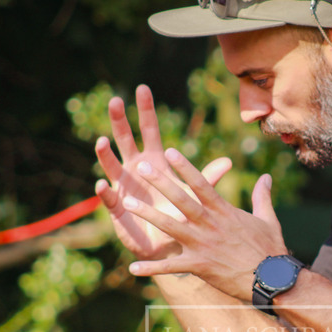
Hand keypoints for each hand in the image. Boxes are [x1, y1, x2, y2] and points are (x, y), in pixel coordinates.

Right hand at [95, 84, 231, 259]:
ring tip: (102, 142)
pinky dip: (105, 192)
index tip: (142, 88)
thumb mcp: (195, 194)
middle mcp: (136, 169)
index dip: (146, 111)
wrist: (171, 243)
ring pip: (111, 165)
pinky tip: (103, 184)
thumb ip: (207, 178)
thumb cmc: (182, 214)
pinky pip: (108, 198)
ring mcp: (124, 186)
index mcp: (154, 161)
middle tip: (116, 101)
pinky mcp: (117, 207)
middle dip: (120, 121)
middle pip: (126, 140)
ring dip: (105, 154)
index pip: (150, 131)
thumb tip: (229, 162)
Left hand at [121, 147, 286, 301]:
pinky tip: (132, 268)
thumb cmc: (271, 249)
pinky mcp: (200, 266)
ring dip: (148, 215)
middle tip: (141, 166)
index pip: (202, 184)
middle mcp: (211, 224)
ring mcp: (203, 245)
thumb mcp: (268, 219)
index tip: (170, 152)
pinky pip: (171, 267)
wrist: (272, 279)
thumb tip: (266, 176)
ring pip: (170, 227)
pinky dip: (152, 268)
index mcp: (225, 211)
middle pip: (181, 199)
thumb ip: (262, 196)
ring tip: (127, 204)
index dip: (185, 167)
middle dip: (160, 182)